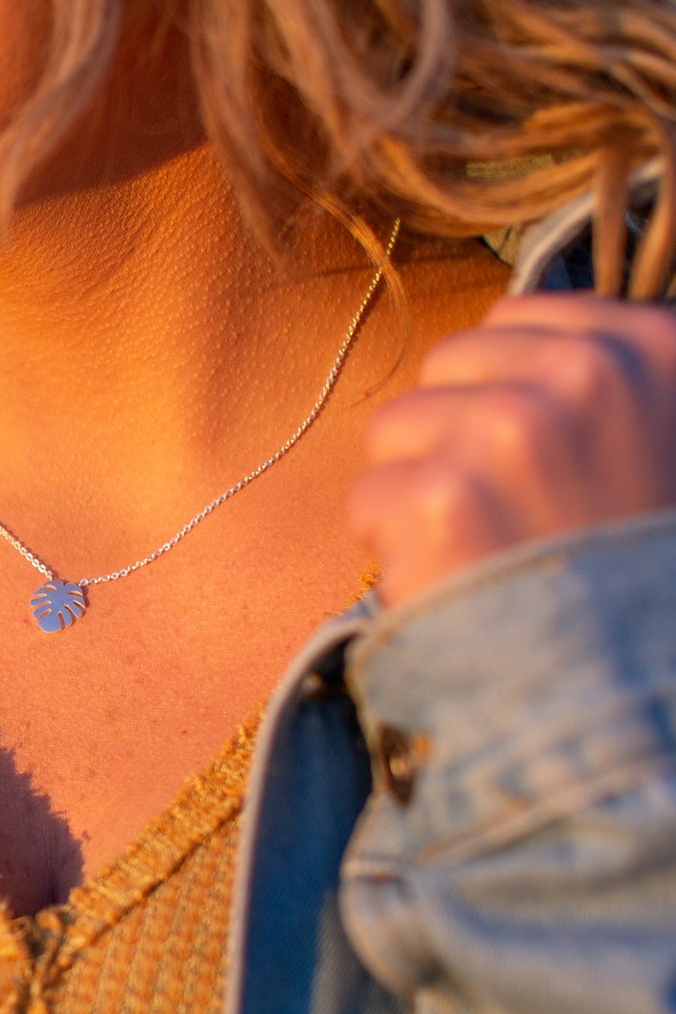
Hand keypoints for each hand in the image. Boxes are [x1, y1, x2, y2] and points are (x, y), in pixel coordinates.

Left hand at [350, 294, 675, 605]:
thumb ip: (600, 392)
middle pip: (442, 367)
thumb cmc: (634, 576)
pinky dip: (392, 550)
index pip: (512, 319)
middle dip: (449, 435)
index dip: (498, 389)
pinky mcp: (438, 499)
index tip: (525, 454)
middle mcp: (582, 376)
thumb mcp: (662, 450)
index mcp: (649, 350)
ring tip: (478, 550)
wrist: (627, 693)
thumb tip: (508, 355)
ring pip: (392, 429)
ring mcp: (507, 432)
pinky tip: (451, 583)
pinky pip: (367, 499)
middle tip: (499, 511)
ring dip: (414, 492)